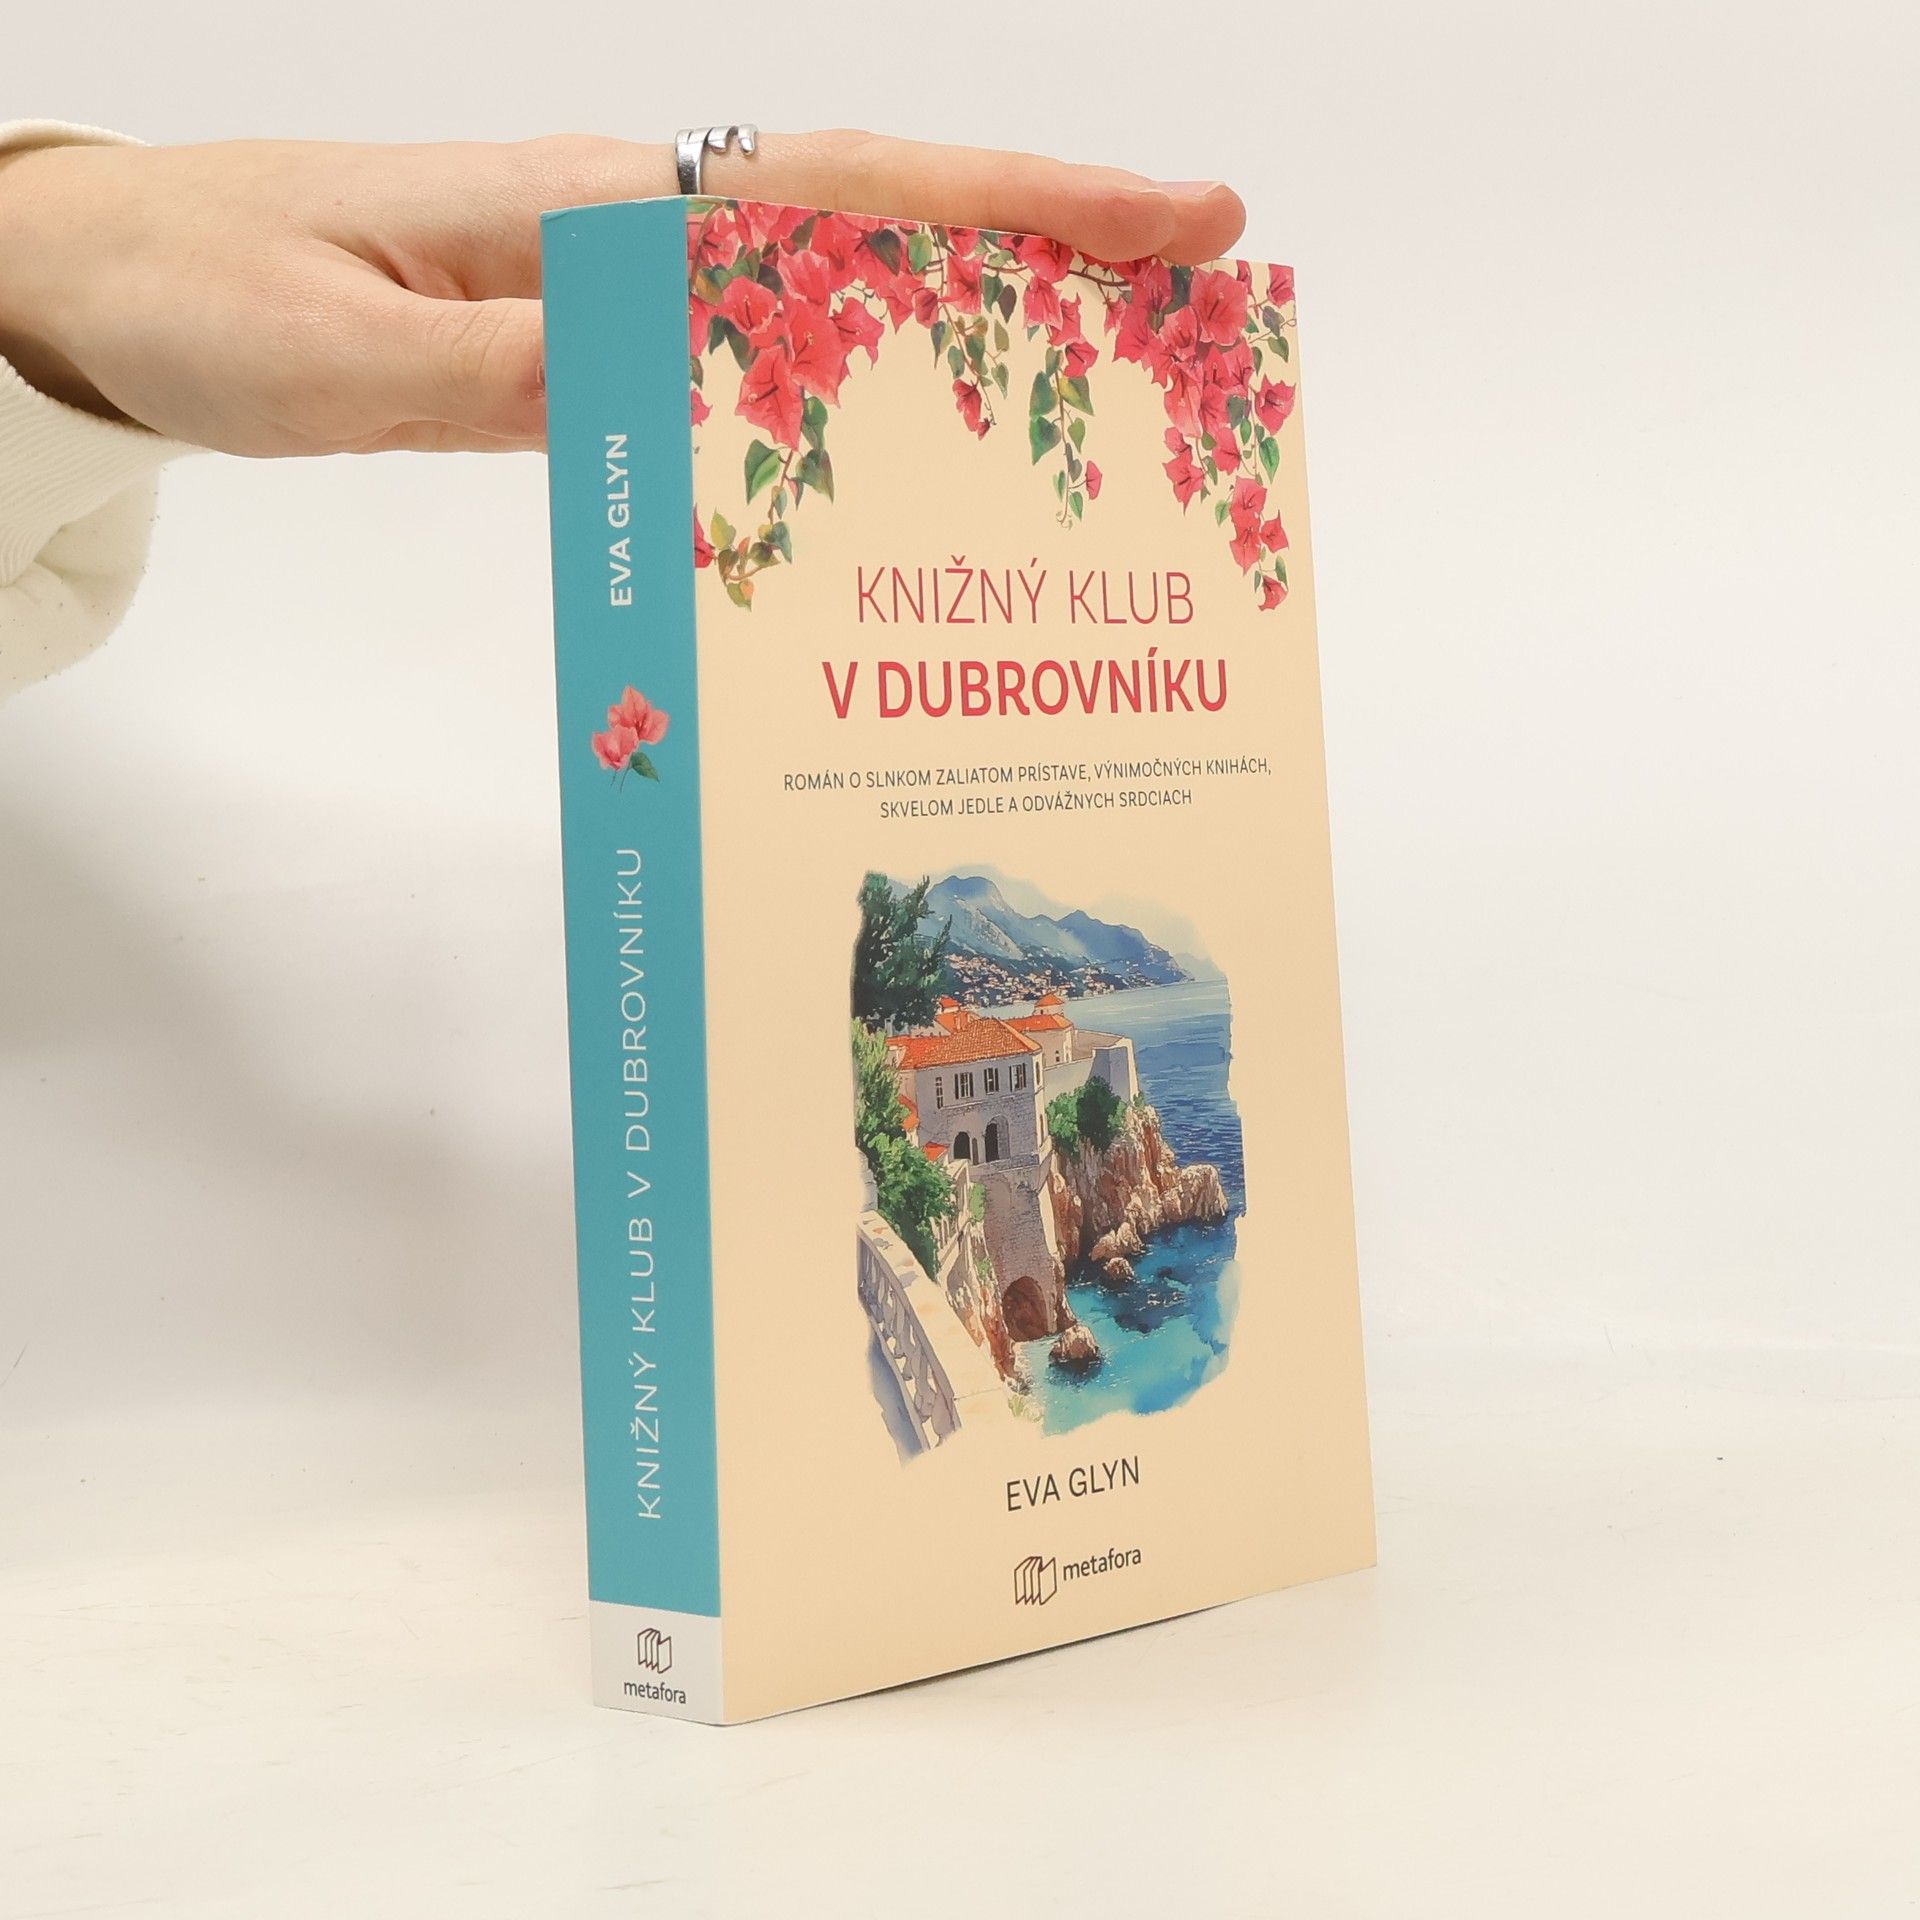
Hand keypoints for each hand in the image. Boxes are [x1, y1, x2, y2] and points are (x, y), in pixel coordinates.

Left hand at [0, 133, 1244, 456]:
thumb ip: (516, 372)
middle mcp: (638, 239)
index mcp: (603, 212)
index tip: (1177, 219)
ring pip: (837, 312)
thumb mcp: (346, 353)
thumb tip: (691, 386)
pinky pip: (757, 382)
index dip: (1022, 207)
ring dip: (974, 343)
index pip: (850, 198)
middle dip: (1053, 262)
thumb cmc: (210, 296)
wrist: (106, 290)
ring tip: (1107, 407)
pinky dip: (855, 413)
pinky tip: (904, 470)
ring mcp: (625, 298)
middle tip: (1207, 312)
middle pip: (884, 237)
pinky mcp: (595, 357)